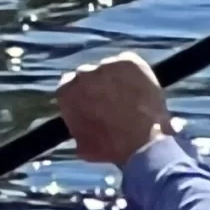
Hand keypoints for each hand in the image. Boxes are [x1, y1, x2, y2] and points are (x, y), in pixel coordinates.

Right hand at [55, 54, 172, 164]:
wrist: (143, 141)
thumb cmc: (111, 148)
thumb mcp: (83, 147)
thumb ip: (77, 129)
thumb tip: (80, 130)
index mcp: (66, 93)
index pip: (68, 86)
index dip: (81, 95)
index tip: (91, 103)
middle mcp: (82, 74)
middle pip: (88, 75)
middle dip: (98, 86)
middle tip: (112, 102)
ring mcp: (106, 65)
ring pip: (109, 69)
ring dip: (116, 79)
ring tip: (130, 98)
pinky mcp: (129, 61)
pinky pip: (129, 63)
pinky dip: (134, 73)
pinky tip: (140, 90)